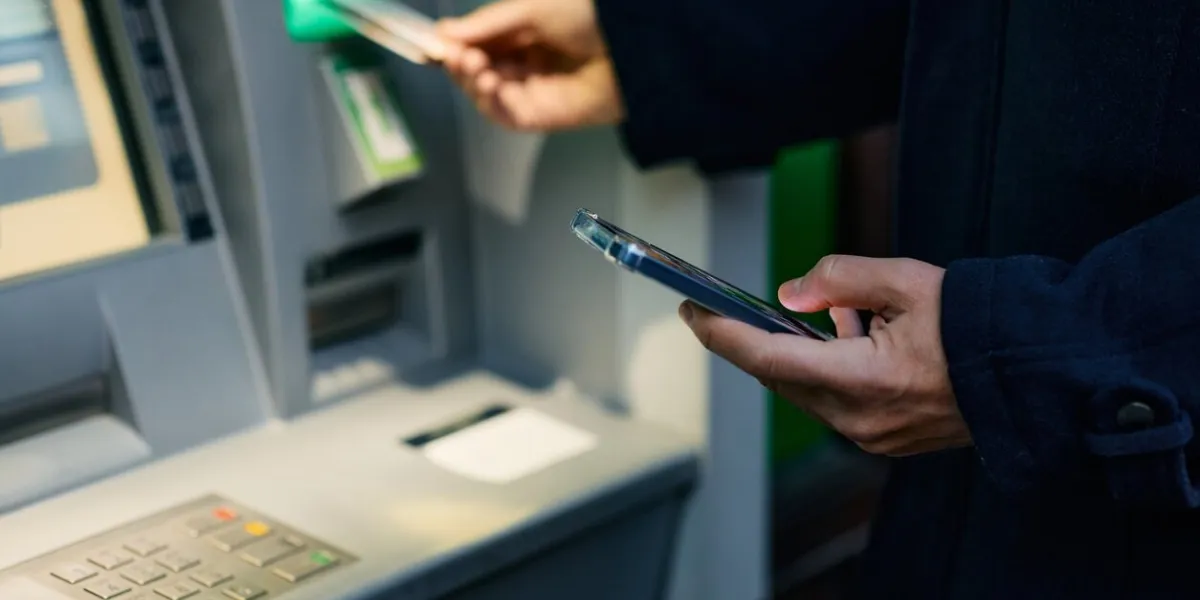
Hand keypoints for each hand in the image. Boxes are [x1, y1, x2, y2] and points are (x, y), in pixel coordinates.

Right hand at [437, 0, 624, 130]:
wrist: (632, 50)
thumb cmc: (590, 20)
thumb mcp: (531, 8)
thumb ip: (488, 23)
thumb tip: (445, 32)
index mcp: (525, 34)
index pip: (479, 42)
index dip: (454, 42)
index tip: (433, 39)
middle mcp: (526, 63)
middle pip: (477, 70)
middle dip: (459, 61)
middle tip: (453, 53)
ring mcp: (533, 91)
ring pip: (485, 93)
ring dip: (470, 80)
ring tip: (473, 64)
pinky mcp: (541, 116)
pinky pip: (503, 114)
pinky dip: (489, 100)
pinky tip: (489, 82)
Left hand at [679, 255, 971, 455]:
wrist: (1035, 377)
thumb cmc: (979, 327)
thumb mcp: (909, 281)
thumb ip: (841, 279)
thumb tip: (791, 293)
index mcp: (865, 379)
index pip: (768, 358)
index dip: (722, 333)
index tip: (692, 312)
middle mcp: (860, 418)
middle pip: (783, 376)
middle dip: (763, 338)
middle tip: (745, 304)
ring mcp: (872, 436)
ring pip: (809, 388)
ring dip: (807, 350)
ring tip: (843, 313)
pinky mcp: (885, 439)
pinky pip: (837, 401)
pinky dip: (834, 366)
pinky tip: (860, 335)